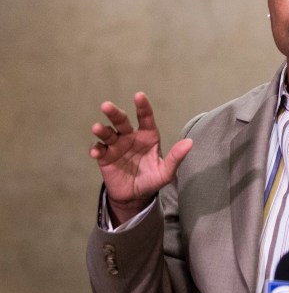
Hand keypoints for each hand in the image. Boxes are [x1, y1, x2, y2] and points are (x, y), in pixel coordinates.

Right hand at [89, 92, 192, 224]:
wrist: (135, 196)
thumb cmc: (152, 179)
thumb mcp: (166, 172)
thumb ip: (176, 157)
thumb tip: (190, 143)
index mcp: (148, 136)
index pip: (145, 118)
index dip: (143, 107)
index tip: (139, 96)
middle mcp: (130, 137)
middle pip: (122, 121)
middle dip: (114, 113)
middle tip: (106, 106)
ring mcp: (116, 145)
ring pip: (107, 133)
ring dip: (102, 130)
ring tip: (97, 128)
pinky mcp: (104, 157)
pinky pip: (98, 149)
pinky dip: (95, 149)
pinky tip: (96, 153)